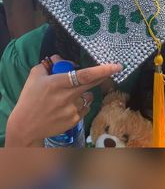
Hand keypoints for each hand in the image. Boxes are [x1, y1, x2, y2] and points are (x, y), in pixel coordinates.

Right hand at [5, 55, 121, 146]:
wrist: (25, 127)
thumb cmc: (29, 99)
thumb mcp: (36, 76)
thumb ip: (50, 65)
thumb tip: (64, 61)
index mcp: (57, 83)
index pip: (84, 75)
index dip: (101, 70)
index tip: (116, 66)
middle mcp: (67, 96)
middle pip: (92, 84)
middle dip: (105, 76)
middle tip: (114, 69)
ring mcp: (72, 110)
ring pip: (88, 96)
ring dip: (85, 92)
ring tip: (70, 94)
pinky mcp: (74, 121)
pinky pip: (84, 108)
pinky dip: (80, 104)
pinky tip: (68, 106)